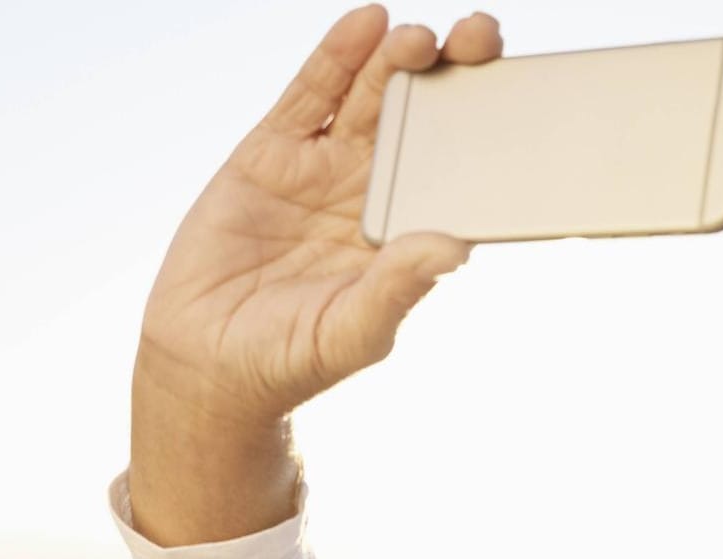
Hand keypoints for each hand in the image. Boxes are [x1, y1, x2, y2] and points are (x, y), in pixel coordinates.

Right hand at [136, 5, 502, 421]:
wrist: (208, 361)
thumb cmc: (292, 359)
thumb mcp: (353, 331)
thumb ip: (398, 288)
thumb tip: (454, 250)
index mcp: (405, 232)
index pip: (458, 169)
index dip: (486, 130)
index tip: (514, 96)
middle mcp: (371, 191)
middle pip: (422, 117)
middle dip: (453, 73)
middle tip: (483, 37)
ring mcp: (322, 168)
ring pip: (368, 97)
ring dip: (396, 59)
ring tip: (419, 35)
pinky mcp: (271, 154)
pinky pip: (308, 96)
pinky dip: (336, 57)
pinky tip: (365, 24)